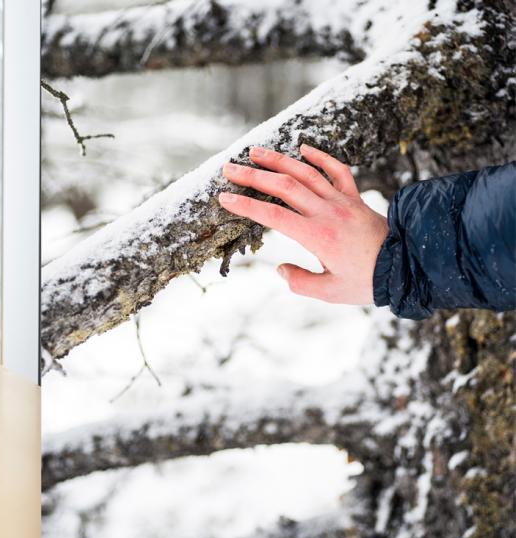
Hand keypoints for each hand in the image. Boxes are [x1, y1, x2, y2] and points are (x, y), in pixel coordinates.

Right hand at [218, 144, 388, 304]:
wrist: (409, 265)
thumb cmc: (369, 282)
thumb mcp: (331, 293)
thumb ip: (301, 282)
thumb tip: (280, 270)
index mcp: (317, 236)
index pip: (273, 215)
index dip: (246, 205)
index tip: (224, 198)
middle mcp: (327, 213)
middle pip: (284, 186)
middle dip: (254, 175)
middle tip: (230, 168)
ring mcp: (342, 202)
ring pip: (306, 173)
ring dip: (279, 160)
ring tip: (255, 151)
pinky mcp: (355, 198)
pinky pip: (338, 170)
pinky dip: (320, 157)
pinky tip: (303, 148)